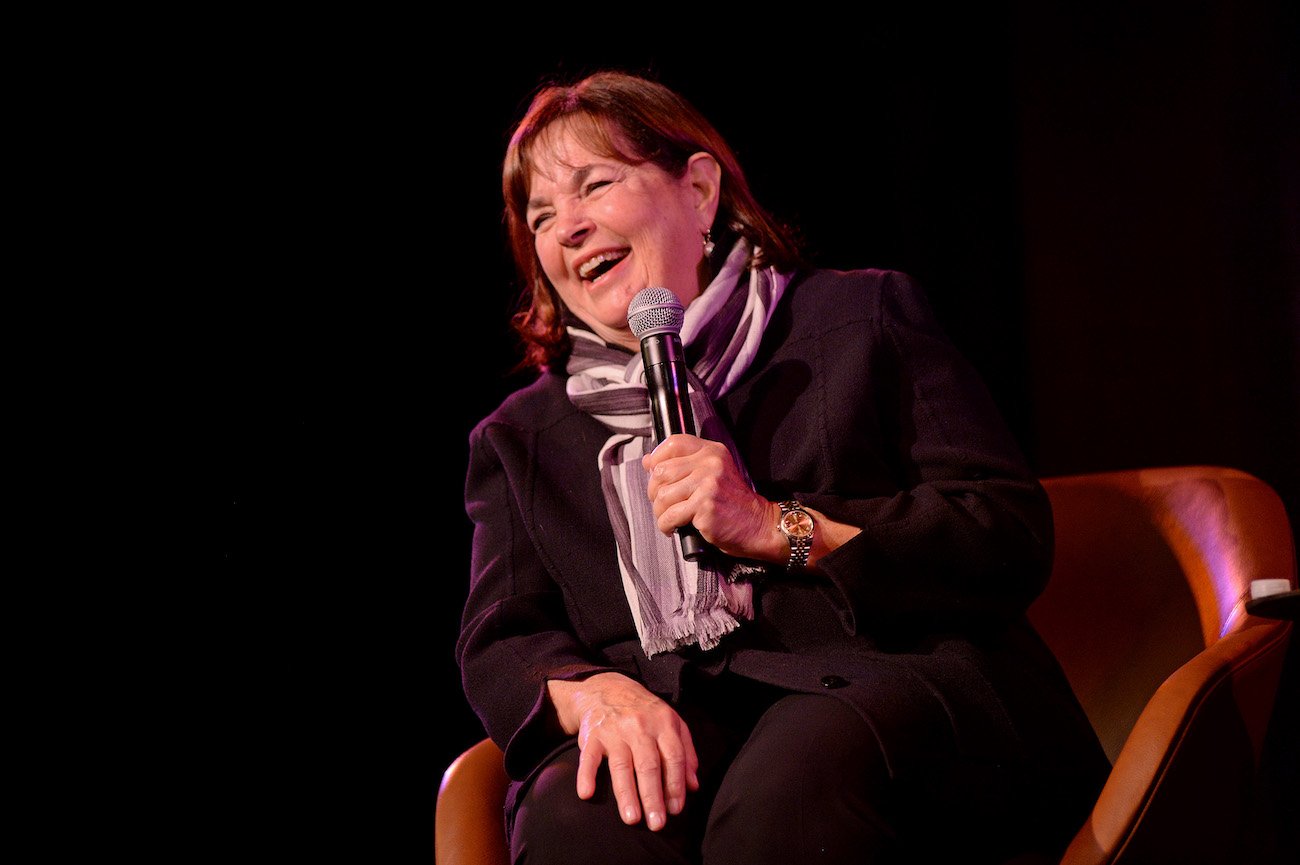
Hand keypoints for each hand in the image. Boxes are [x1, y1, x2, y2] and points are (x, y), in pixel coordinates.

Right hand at [547, 672, 698, 830]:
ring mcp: (614, 731)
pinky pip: (588, 757)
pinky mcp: (592, 735)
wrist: (606, 688)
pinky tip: (586, 793)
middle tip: (657, 823)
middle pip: (648, 765)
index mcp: (663, 723)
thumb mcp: (671, 722)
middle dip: (653, 796)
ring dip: (626, 794)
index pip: (673, 757)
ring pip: (621, 765)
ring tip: (632, 819)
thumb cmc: (645, 712)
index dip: (676, 784)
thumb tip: (694, 786)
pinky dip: (586, 775)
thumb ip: (686, 752)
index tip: (676, 809)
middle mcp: (640, 726)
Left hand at [642, 434, 782, 561]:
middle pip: (662, 471)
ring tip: (669, 518)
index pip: (674, 443)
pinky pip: (670, 516)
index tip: (654, 472)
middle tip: (663, 504)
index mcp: (712, 452)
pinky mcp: (704, 506)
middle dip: (655, 492)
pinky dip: (666, 526)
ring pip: (662, 495)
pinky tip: (673, 529)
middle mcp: (710, 463)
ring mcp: (707, 484)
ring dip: (660, 512)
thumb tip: (648, 462)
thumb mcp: (714, 474)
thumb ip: (685, 464)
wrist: (758, 525)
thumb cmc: (732, 503)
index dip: (657, 457)